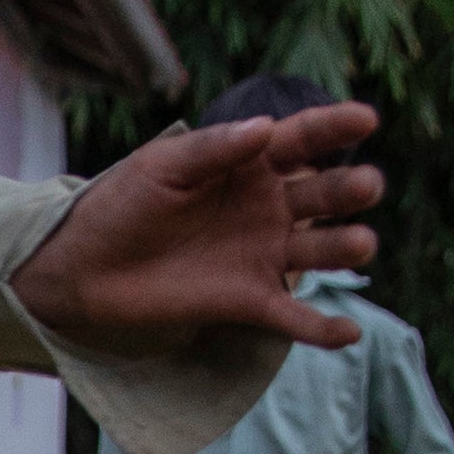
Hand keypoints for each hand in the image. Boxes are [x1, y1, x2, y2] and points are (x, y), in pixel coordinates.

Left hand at [11, 100, 382, 358]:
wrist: (86, 267)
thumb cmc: (123, 204)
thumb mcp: (162, 167)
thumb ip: (213, 149)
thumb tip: (263, 128)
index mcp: (251, 164)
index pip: (303, 140)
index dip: (334, 128)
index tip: (366, 119)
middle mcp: (269, 207)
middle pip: (323, 194)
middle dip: (348, 189)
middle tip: (367, 185)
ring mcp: (264, 254)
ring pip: (320, 249)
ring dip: (345, 247)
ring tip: (359, 245)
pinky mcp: (250, 301)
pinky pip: (295, 317)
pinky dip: (322, 328)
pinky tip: (347, 333)